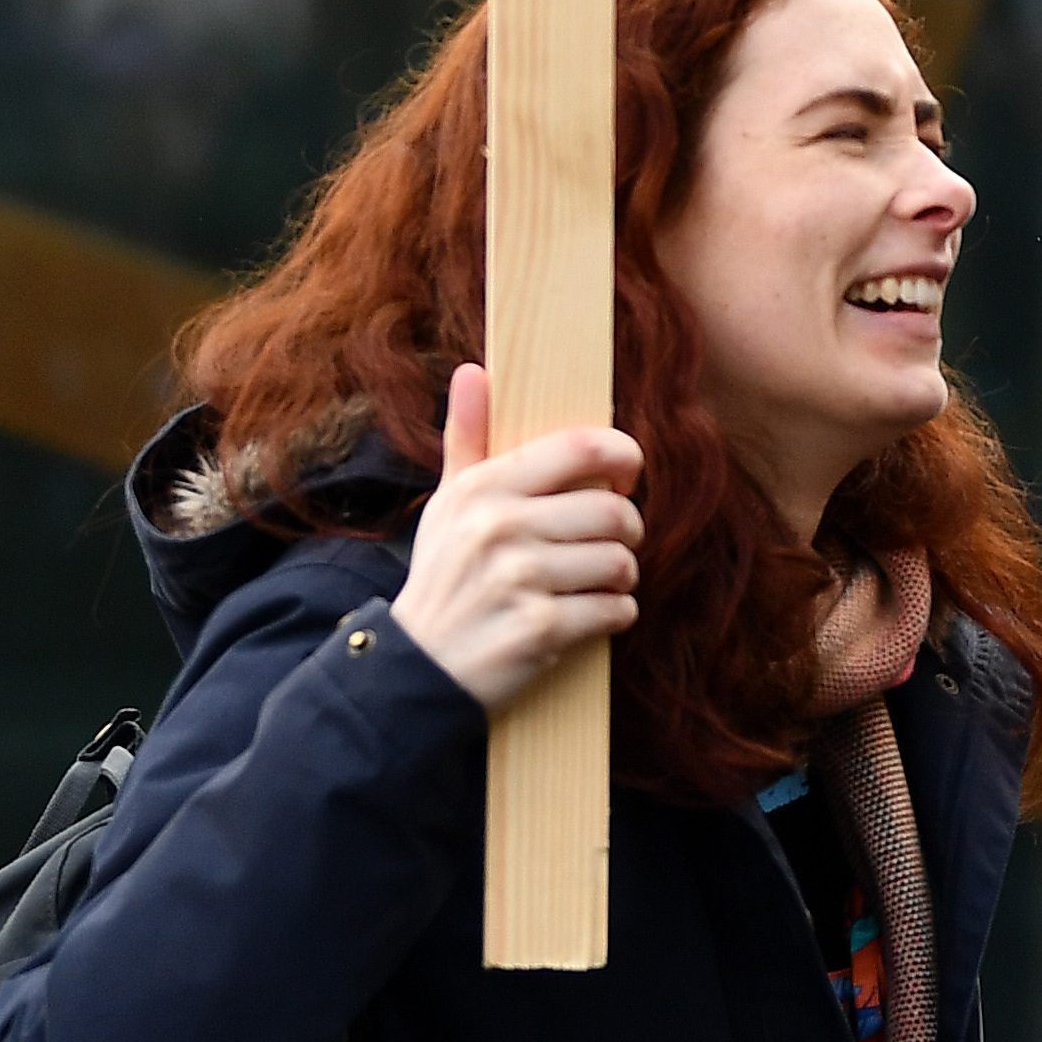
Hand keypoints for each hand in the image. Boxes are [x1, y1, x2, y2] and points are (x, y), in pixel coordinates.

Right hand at [390, 364, 644, 715]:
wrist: (415, 670)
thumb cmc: (444, 579)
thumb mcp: (447, 505)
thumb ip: (468, 438)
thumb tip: (472, 371)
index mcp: (484, 489)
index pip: (581, 448)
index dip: (622, 455)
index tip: (626, 475)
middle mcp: (500, 528)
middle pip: (614, 511)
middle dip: (626, 532)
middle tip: (611, 544)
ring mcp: (519, 580)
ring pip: (620, 562)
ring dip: (621, 578)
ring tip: (597, 583)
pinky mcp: (538, 630)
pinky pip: (615, 610)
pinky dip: (616, 615)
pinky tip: (593, 617)